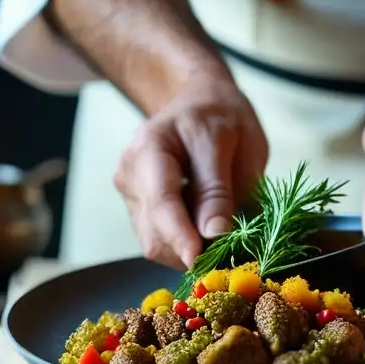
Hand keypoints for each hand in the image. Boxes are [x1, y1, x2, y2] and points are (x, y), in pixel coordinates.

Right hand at [114, 76, 268, 269]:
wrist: (200, 103)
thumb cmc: (222, 117)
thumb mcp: (235, 142)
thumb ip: (220, 189)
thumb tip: (214, 233)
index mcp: (151, 146)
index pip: (161, 201)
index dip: (180, 236)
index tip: (200, 261)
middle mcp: (130, 172)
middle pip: (154, 231)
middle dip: (191, 251)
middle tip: (232, 254)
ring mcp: (130, 193)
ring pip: (154, 244)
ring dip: (189, 252)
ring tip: (223, 239)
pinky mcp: (137, 210)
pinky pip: (159, 241)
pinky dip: (185, 247)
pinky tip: (206, 232)